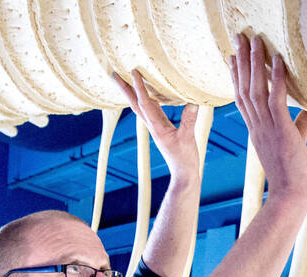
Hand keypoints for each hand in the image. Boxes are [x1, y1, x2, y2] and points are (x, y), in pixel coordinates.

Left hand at [113, 70, 199, 185]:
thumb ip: (189, 120)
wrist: (183, 174)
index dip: (139, 87)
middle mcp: (153, 126)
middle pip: (135, 103)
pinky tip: (148, 94)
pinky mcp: (161, 129)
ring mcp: (156, 128)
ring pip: (140, 106)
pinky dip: (146, 100)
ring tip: (126, 80)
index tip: (133, 72)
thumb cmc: (185, 159)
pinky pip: (150, 111)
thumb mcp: (188, 138)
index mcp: (156, 127)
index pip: (145, 103)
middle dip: (124, 89)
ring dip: (132, 93)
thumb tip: (192, 102)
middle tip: (114, 74)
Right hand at [229, 33, 306, 205]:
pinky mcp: (281, 131)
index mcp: (257, 130)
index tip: (234, 57)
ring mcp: (267, 128)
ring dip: (255, 63)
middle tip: (238, 38)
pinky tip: (277, 61)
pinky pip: (276, 100)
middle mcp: (257, 126)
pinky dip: (276, 79)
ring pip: (256, 89)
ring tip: (254, 40)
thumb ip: (301, 124)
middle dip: (241, 61)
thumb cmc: (293, 174)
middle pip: (244, 88)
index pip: (242, 98)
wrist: (291, 196)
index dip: (237, 76)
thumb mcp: (295, 143)